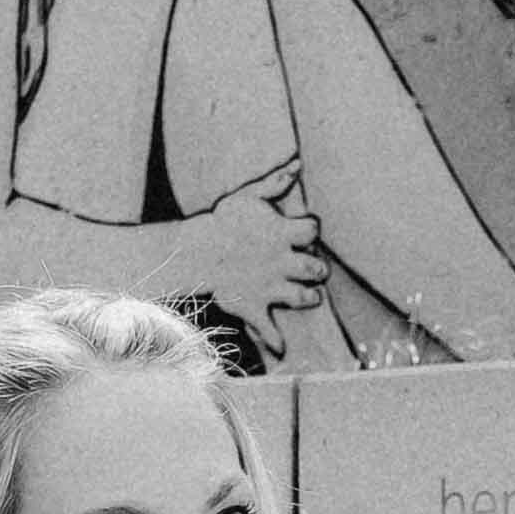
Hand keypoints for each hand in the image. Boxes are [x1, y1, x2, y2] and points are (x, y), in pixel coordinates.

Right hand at [190, 174, 326, 347]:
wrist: (195, 251)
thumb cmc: (223, 220)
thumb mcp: (249, 196)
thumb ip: (275, 182)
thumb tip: (299, 165)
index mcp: (282, 233)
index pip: (314, 231)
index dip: (313, 232)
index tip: (306, 233)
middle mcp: (282, 262)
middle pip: (317, 268)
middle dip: (318, 269)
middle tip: (313, 268)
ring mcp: (269, 286)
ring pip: (303, 297)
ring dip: (309, 297)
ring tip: (309, 295)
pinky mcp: (254, 305)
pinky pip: (268, 328)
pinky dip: (274, 340)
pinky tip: (281, 348)